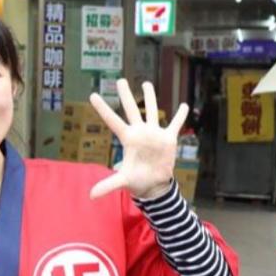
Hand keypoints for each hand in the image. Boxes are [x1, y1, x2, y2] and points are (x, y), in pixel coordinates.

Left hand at [88, 79, 187, 199]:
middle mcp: (140, 132)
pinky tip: (185, 106)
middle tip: (120, 80)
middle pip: (131, 109)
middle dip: (126, 95)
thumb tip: (90, 196)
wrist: (154, 184)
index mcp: (128, 138)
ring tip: (146, 84)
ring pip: (152, 111)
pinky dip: (181, 116)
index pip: (112, 120)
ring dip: (150, 98)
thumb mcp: (122, 181)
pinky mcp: (168, 139)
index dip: (103, 108)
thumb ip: (108, 185)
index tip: (93, 95)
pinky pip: (176, 125)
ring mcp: (154, 134)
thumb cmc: (136, 181)